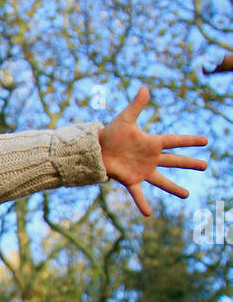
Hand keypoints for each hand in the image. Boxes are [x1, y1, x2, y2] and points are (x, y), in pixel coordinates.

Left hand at [97, 86, 207, 215]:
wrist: (96, 149)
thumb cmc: (111, 133)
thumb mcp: (125, 118)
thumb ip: (137, 105)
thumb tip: (145, 87)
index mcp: (152, 142)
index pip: (175, 141)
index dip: (189, 140)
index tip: (205, 141)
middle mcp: (150, 158)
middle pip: (174, 160)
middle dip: (189, 163)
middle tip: (205, 165)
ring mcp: (142, 170)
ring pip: (162, 180)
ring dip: (174, 188)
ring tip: (186, 195)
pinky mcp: (131, 180)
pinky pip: (138, 194)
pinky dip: (142, 203)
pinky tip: (148, 213)